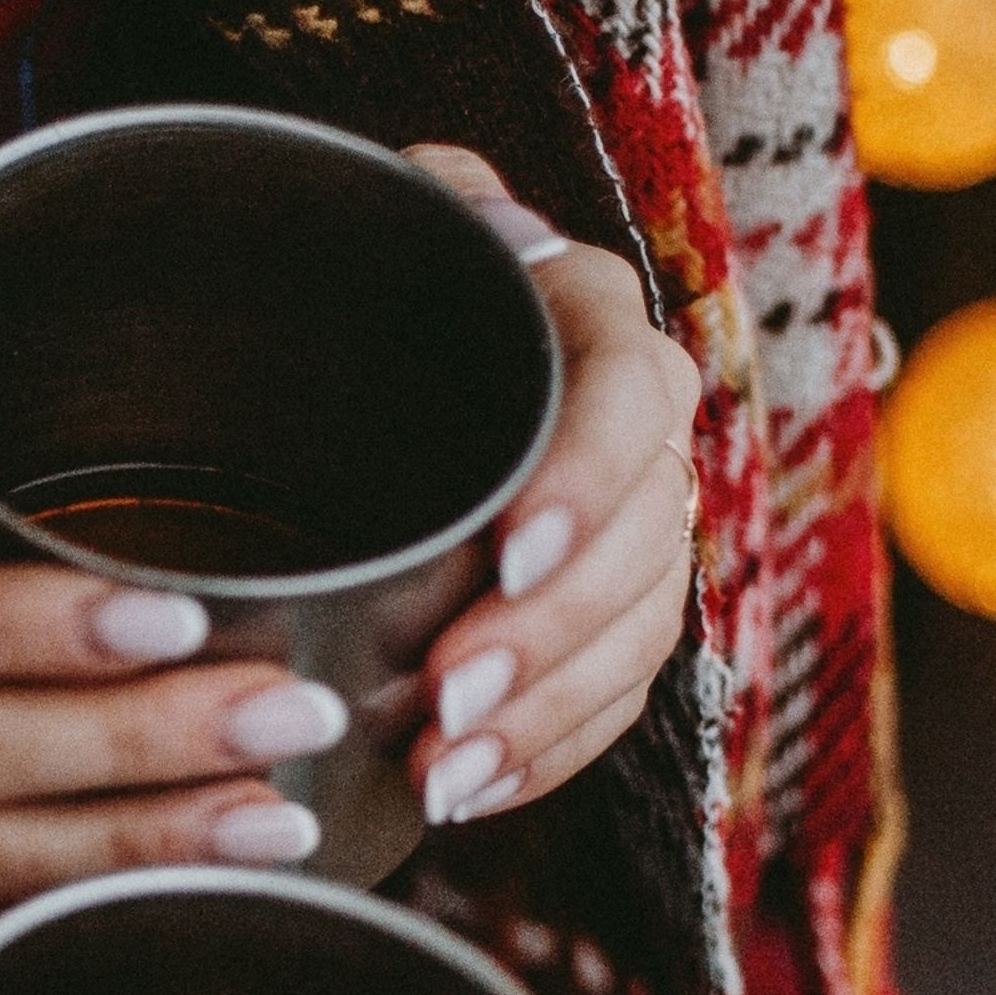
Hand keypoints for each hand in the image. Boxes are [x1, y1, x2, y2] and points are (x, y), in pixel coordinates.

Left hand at [400, 145, 703, 828]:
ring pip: (631, 638)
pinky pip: (608, 704)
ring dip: (541, 717)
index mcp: (590, 323)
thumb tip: (468, 214)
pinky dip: (541, 756)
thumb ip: (421, 203)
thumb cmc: (365, 282)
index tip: (509, 553)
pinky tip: (467, 791)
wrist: (356, 354)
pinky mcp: (600, 623)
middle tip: (448, 697)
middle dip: (547, 636)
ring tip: (445, 771)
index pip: (628, 396)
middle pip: (639, 543)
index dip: (582, 479)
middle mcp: (632, 433)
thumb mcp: (378, 216)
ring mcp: (627, 534)